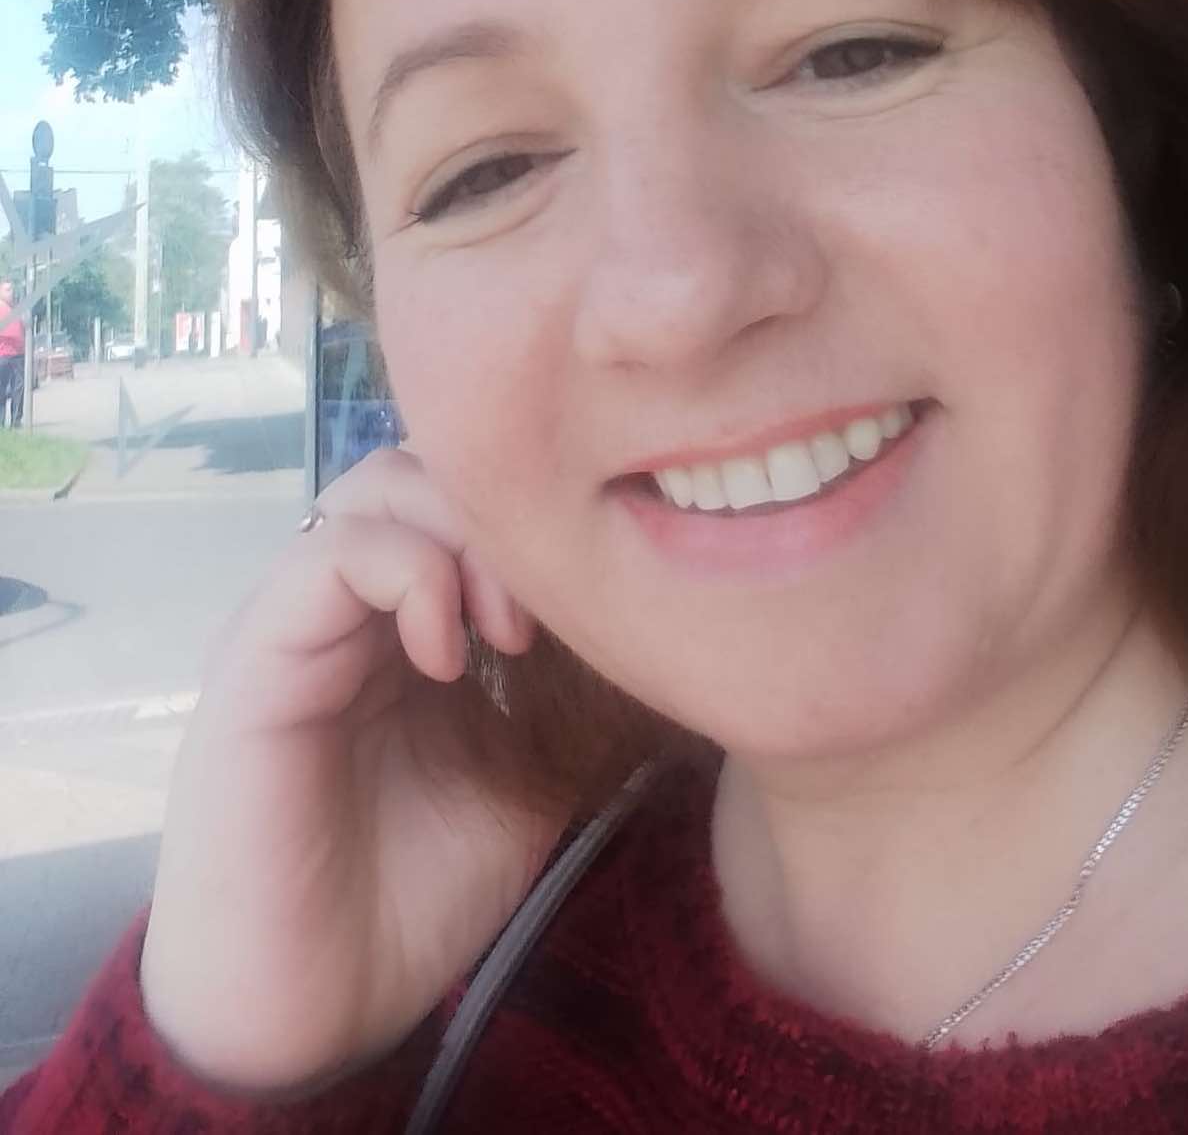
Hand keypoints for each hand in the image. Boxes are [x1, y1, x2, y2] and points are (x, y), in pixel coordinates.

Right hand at [139, 449, 559, 1093]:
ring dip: (460, 533)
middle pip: (426, 467)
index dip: (540, 520)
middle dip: (504, 511)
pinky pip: (323, 557)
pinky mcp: (254, 657)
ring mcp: (296, 623)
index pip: (469, 497)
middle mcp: (347, 606)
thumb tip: (643, 621)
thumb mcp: (527, 778)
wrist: (311, 1009)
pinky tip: (446, 654)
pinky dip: (403, 575)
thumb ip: (563, 692)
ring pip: (374, 489)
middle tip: (549, 609)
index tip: (596, 599)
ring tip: (505, 629)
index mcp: (407, 624)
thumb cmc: (414, 898)